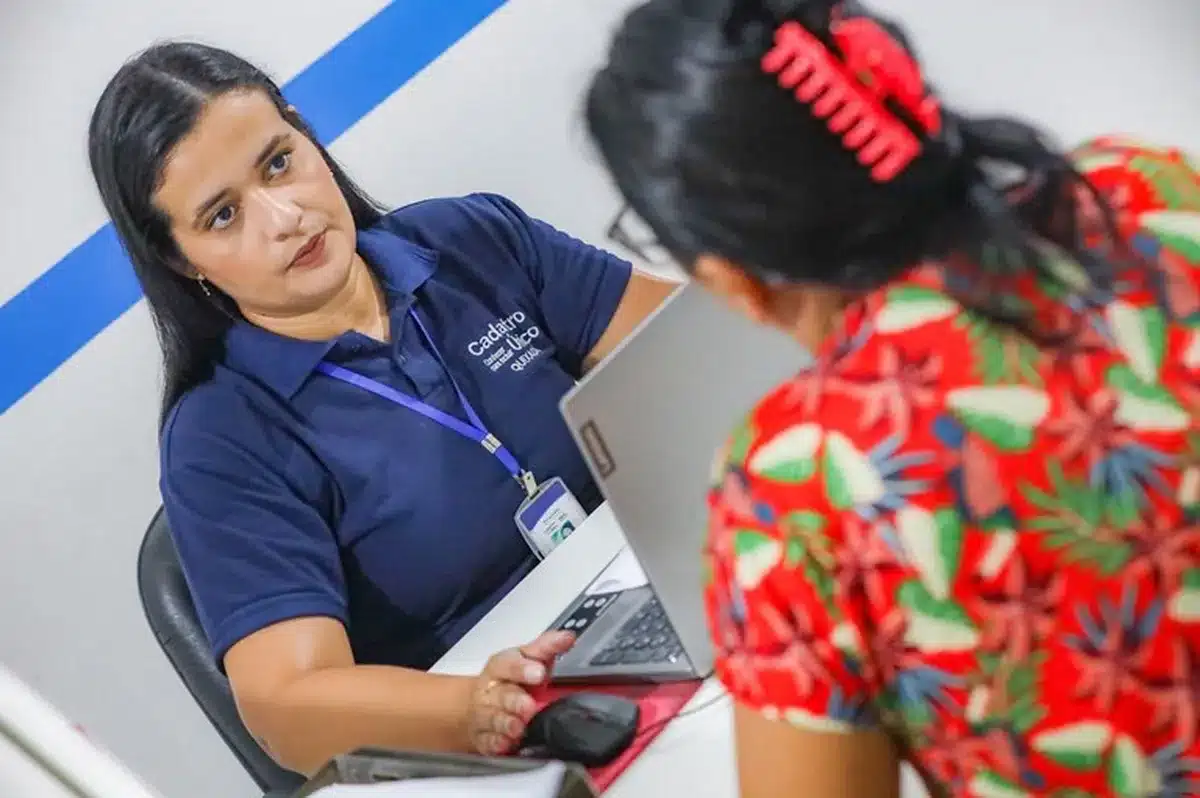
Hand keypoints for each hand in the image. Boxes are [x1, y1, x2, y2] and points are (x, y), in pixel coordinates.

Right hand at [464, 630, 574, 754]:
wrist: (479, 703)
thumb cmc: (508, 679)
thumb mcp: (525, 658)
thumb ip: (546, 647)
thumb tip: (567, 637)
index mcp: (501, 667)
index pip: (509, 664)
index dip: (523, 668)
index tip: (539, 672)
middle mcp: (491, 691)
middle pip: (502, 695)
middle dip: (515, 701)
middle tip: (529, 706)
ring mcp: (485, 715)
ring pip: (494, 719)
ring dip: (506, 724)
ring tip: (519, 728)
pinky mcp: (483, 738)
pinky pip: (487, 742)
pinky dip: (496, 744)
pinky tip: (506, 745)